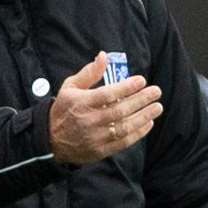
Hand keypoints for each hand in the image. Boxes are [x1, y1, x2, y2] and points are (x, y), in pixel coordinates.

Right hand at [47, 52, 162, 165]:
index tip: (141, 80)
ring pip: (124, 127)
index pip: (107, 94)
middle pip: (120, 110)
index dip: (126, 87)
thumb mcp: (70, 88)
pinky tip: (148, 123)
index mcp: (81, 103)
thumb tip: (104, 56)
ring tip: (157, 107)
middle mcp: (89, 120)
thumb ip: (89, 73)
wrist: (51, 141)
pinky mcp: (101, 151)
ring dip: (143, 116)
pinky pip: (123, 142)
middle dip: (141, 100)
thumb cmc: (64, 110)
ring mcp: (95, 137)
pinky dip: (138, 133)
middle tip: (156, 92)